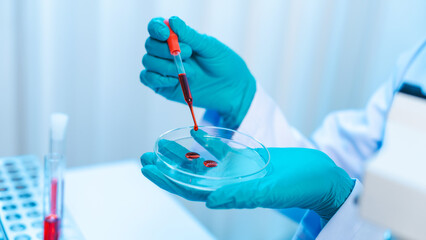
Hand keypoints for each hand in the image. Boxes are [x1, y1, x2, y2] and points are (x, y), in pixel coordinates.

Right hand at [140, 16, 255, 128]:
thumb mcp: (209, 47)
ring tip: (187, 70)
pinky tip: (174, 79)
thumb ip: (190, 36)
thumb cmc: (223, 63)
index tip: (166, 33)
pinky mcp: (163, 86)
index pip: (156, 27)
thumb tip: (171, 21)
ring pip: (148, 61)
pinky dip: (157, 78)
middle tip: (188, 53)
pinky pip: (147, 78)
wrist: (232, 89)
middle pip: (150, 45)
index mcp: (177, 38)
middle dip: (164, 48)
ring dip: (165, 65)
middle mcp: (166, 52)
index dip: (156, 28)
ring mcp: (164, 70)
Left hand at [141, 130, 354, 220]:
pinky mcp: (245, 157)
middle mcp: (228, 183)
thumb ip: (239, 195)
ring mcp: (235, 170)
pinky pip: (220, 149)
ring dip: (180, 155)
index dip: (167, 181)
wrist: (317, 177)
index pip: (190, 189)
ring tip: (160, 144)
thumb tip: (209, 200)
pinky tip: (194, 131)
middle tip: (145, 155)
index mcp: (229, 194)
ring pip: (201, 162)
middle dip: (166, 168)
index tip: (148, 169)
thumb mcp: (268, 190)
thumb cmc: (297, 188)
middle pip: (189, 176)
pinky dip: (206, 140)